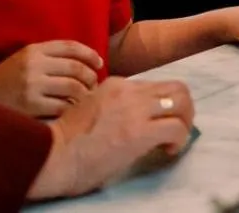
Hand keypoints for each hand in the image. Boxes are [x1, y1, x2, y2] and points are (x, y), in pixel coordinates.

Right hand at [0, 40, 101, 118]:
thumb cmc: (3, 84)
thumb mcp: (21, 61)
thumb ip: (47, 58)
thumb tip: (83, 63)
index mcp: (32, 50)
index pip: (71, 46)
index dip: (90, 54)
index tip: (99, 64)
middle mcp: (33, 65)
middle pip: (76, 68)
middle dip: (91, 77)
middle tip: (95, 86)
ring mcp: (32, 85)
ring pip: (73, 88)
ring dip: (85, 95)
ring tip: (86, 100)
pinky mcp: (30, 106)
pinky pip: (63, 107)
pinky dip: (72, 109)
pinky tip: (73, 112)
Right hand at [27, 77, 194, 198]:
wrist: (52, 156)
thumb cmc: (65, 141)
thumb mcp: (91, 107)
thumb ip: (114, 106)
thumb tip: (135, 119)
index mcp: (116, 84)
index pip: (154, 86)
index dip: (163, 105)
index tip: (159, 121)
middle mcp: (129, 91)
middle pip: (176, 87)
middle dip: (184, 107)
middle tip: (179, 126)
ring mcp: (135, 109)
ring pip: (182, 101)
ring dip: (186, 121)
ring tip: (177, 138)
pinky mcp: (140, 131)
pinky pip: (177, 128)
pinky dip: (180, 139)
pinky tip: (169, 150)